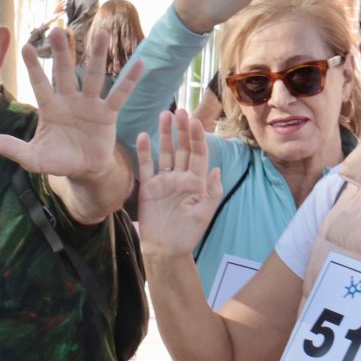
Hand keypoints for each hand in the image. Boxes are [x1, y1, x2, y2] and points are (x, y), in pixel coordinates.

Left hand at [0, 26, 138, 180]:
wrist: (85, 170)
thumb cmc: (58, 160)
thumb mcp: (34, 158)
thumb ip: (14, 149)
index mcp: (50, 108)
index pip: (40, 84)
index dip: (34, 67)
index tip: (26, 46)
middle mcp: (70, 100)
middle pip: (65, 73)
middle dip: (62, 53)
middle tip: (59, 30)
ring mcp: (90, 104)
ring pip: (94, 77)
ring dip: (97, 56)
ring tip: (101, 33)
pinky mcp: (108, 113)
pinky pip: (120, 95)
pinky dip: (130, 81)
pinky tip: (140, 63)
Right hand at [135, 109, 222, 258]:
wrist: (166, 249)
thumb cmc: (188, 233)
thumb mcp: (206, 213)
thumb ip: (212, 191)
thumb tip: (216, 169)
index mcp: (196, 182)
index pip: (198, 154)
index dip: (197, 138)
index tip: (195, 121)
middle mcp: (180, 177)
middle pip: (182, 149)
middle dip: (182, 130)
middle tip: (180, 111)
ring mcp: (163, 181)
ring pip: (165, 153)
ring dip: (165, 135)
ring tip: (164, 115)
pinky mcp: (148, 187)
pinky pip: (146, 166)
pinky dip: (145, 151)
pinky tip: (144, 136)